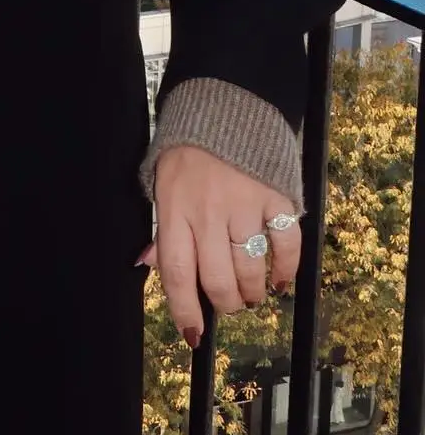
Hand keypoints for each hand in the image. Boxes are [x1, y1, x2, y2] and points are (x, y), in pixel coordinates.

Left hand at [142, 145, 300, 345]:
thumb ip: (161, 225)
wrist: (226, 99)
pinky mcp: (277, 196)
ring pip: (251, 270)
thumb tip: (148, 265)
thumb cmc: (188, 146)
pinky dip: (286, 270)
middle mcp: (208, 210)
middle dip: (226, 304)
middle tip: (230, 303)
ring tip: (252, 293)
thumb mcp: (161, 180)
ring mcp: (245, 204)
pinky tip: (280, 279)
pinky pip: (287, 246)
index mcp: (174, 207)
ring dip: (253, 292)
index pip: (177, 273)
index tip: (194, 335)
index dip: (185, 310)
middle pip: (219, 280)